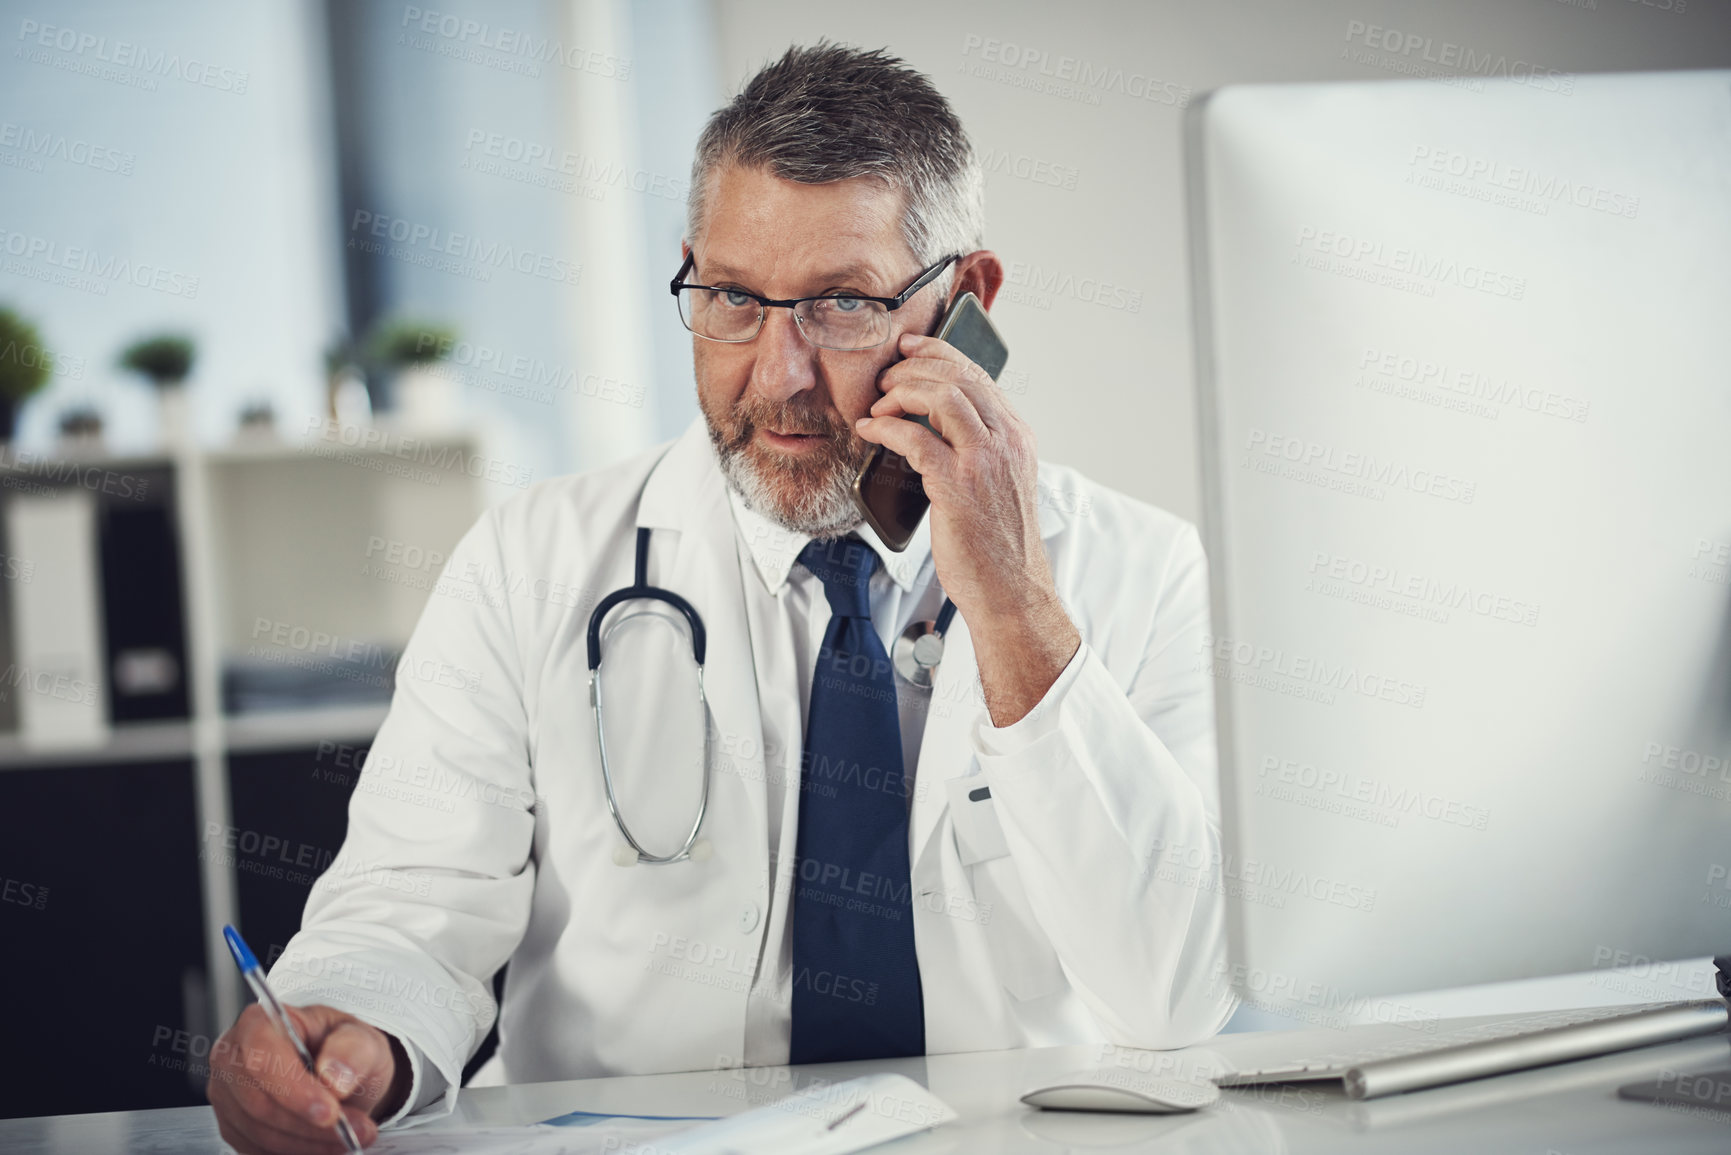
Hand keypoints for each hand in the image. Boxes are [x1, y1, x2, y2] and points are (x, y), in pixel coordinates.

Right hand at [207, 1003, 409, 1153]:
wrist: (339, 1073)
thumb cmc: (343, 1048)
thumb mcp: (362, 1039)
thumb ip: (353, 1049)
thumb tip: (334, 1075)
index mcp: (259, 1023)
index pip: (263, 1058)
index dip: (294, 1090)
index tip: (330, 1112)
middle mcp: (233, 1058)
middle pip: (259, 1102)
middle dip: (309, 1124)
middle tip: (355, 1130)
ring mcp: (228, 1095)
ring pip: (259, 1132)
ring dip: (308, 1143)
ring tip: (349, 1138)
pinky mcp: (233, 1127)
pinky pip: (257, 1150)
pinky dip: (296, 1152)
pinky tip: (325, 1146)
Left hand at [855, 331, 1079, 724]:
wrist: (1011, 592)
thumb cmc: (997, 546)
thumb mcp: (999, 485)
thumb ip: (976, 450)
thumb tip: (931, 424)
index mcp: (1017, 437)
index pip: (977, 375)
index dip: (939, 353)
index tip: (910, 349)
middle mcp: (1006, 441)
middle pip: (958, 375)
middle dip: (914, 367)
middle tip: (886, 378)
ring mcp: (984, 462)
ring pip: (940, 395)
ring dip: (900, 391)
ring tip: (878, 404)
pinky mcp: (958, 486)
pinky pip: (914, 437)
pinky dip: (885, 428)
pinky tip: (870, 431)